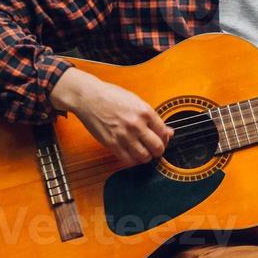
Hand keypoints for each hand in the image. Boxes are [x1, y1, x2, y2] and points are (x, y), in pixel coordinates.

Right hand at [50, 67, 173, 165]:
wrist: (89, 97)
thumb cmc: (112, 96)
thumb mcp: (137, 102)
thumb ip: (153, 118)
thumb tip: (169, 131)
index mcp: (145, 112)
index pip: (164, 133)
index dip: (165, 139)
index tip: (163, 140)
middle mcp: (136, 125)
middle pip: (157, 147)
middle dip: (158, 150)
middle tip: (155, 149)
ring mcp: (124, 135)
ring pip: (144, 156)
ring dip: (146, 157)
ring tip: (144, 152)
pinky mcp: (112, 143)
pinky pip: (128, 160)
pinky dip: (133, 160)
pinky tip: (132, 155)